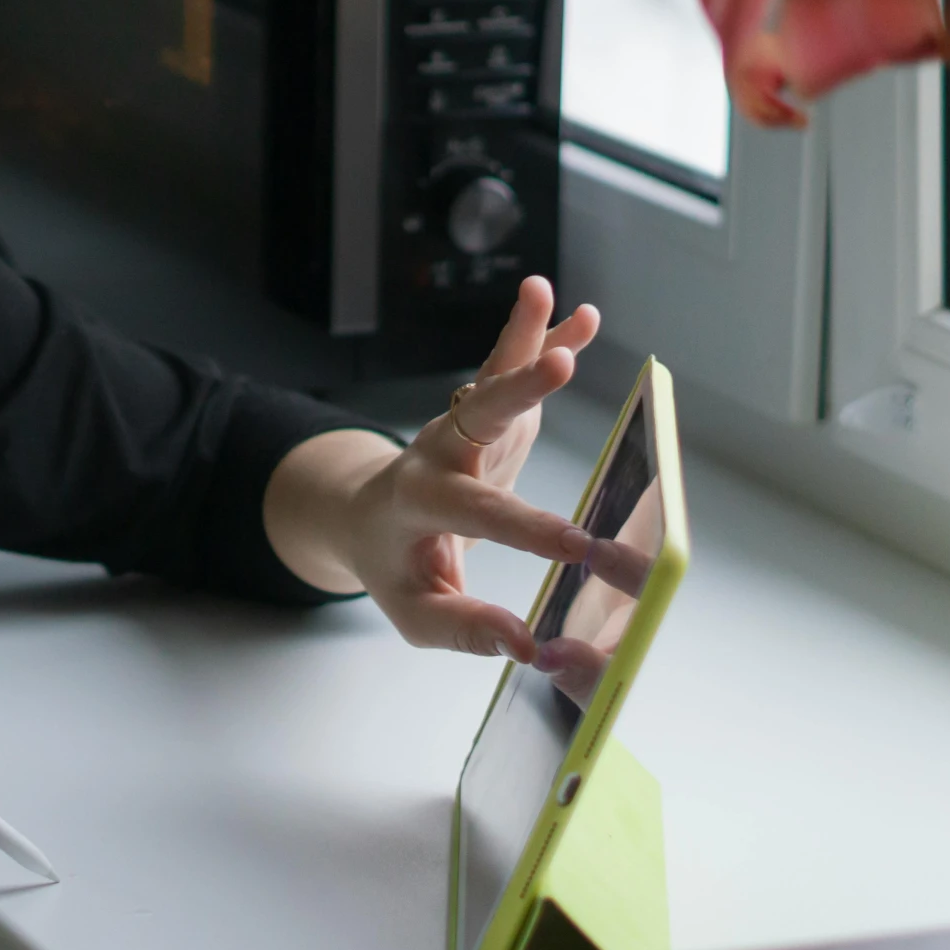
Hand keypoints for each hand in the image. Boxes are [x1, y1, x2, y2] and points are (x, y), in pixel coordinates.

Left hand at [267, 277, 600, 661]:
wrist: (367, 516)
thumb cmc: (394, 567)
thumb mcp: (413, 612)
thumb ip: (464, 630)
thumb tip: (525, 646)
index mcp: (418, 503)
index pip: (476, 514)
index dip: (526, 531)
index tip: (579, 546)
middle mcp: (438, 453)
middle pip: (477, 416)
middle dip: (519, 390)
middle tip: (558, 365)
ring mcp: (462, 426)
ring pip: (493, 378)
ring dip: (527, 338)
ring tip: (558, 302)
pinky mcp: (488, 414)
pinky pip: (513, 369)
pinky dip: (545, 338)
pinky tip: (581, 316)